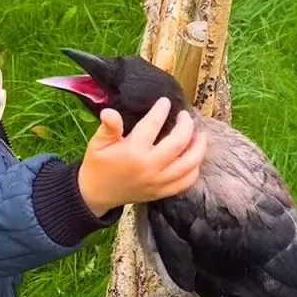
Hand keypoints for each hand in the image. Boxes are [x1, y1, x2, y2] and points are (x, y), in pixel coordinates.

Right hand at [77, 97, 206, 216]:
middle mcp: (149, 166)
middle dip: (186, 125)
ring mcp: (158, 182)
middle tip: (185, 116)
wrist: (96, 194)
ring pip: (189, 164)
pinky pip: (186, 182)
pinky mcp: (161, 192)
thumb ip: (108, 127)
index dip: (161, 110)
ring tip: (200, 134)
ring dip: (199, 147)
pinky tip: (194, 158)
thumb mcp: (97, 143)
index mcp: (132, 152)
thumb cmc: (98, 165)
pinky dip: (195, 169)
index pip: (153, 124)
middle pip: (179, 142)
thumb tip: (110, 111)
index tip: (165, 102)